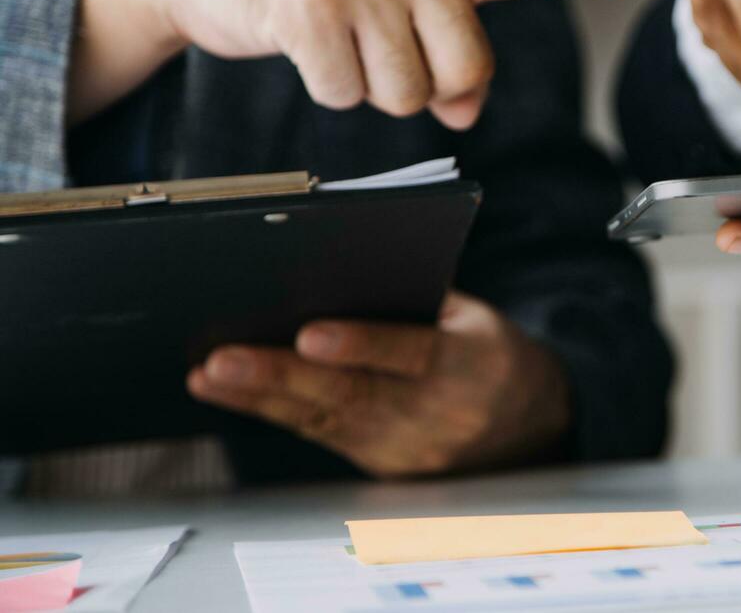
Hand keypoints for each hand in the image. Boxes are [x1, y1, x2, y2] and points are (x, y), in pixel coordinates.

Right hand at [71, 0, 635, 126]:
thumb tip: (465, 112)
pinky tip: (303, 47)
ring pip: (406, 95)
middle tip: (378, 50)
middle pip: (463, 72)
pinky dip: (326, 89)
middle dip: (425, 87)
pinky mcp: (310, 5)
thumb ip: (448, 46)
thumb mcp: (395, 4)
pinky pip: (347, 95)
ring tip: (337, 41)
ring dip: (370, 89)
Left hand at [187, 291, 570, 476]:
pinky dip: (272, 412)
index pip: (414, 354)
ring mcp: (408, 450)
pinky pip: (320, 436)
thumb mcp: (474, 318)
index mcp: (473, 365)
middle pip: (353, 395)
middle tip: (224, 359)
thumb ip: (417, 302)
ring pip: (325, 420)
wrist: (530, 428)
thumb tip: (336, 273)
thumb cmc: (488, 353)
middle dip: (282, 377)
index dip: (361, 345)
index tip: (309, 334)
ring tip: (209, 374)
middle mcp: (439, 415)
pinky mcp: (381, 468)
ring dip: (260, 397)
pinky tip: (231, 393)